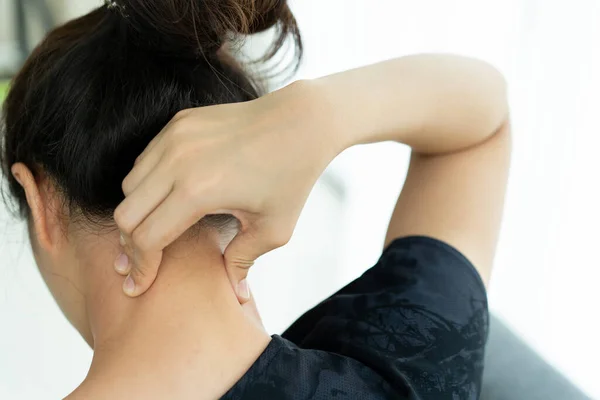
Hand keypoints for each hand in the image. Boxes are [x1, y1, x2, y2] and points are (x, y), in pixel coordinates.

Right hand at [113, 81, 335, 299]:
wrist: (301, 123)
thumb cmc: (292, 177)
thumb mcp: (273, 229)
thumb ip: (243, 261)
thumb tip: (236, 296)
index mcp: (198, 191)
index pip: (147, 239)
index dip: (141, 268)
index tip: (137, 286)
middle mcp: (177, 161)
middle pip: (126, 214)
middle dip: (130, 245)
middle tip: (138, 264)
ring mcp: (174, 138)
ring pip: (129, 185)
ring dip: (136, 213)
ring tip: (150, 233)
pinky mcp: (178, 123)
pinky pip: (144, 160)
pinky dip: (145, 184)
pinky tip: (163, 199)